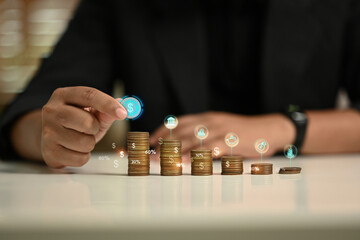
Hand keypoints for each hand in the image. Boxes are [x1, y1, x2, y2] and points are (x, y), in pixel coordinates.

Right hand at [41, 87, 126, 167]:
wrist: (53, 137)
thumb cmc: (76, 122)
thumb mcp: (92, 113)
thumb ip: (106, 111)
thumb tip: (122, 109)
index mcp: (63, 95)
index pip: (89, 95)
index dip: (108, 104)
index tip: (123, 114)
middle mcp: (51, 111)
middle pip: (87, 122)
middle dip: (95, 128)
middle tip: (91, 128)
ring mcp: (47, 132)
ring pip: (84, 143)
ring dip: (89, 144)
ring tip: (80, 138)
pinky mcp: (49, 152)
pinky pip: (79, 159)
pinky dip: (83, 156)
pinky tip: (74, 150)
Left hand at [150, 112, 294, 158]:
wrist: (268, 129)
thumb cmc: (241, 132)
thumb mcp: (219, 128)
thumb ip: (203, 134)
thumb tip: (182, 146)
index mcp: (206, 117)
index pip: (178, 122)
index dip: (163, 131)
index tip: (150, 141)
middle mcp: (210, 121)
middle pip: (182, 131)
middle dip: (165, 144)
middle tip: (153, 156)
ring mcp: (220, 129)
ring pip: (194, 139)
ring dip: (177, 150)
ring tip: (164, 160)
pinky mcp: (231, 139)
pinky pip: (211, 146)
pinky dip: (197, 153)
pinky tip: (187, 160)